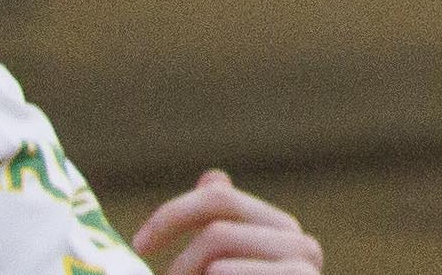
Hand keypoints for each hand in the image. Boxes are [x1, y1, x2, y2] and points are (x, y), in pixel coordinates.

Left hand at [129, 168, 323, 274]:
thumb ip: (221, 229)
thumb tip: (212, 176)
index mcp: (280, 231)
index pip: (218, 197)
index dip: (173, 214)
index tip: (138, 244)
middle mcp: (300, 243)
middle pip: (216, 227)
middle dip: (179, 263)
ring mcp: (304, 268)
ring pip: (217, 252)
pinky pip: (227, 272)